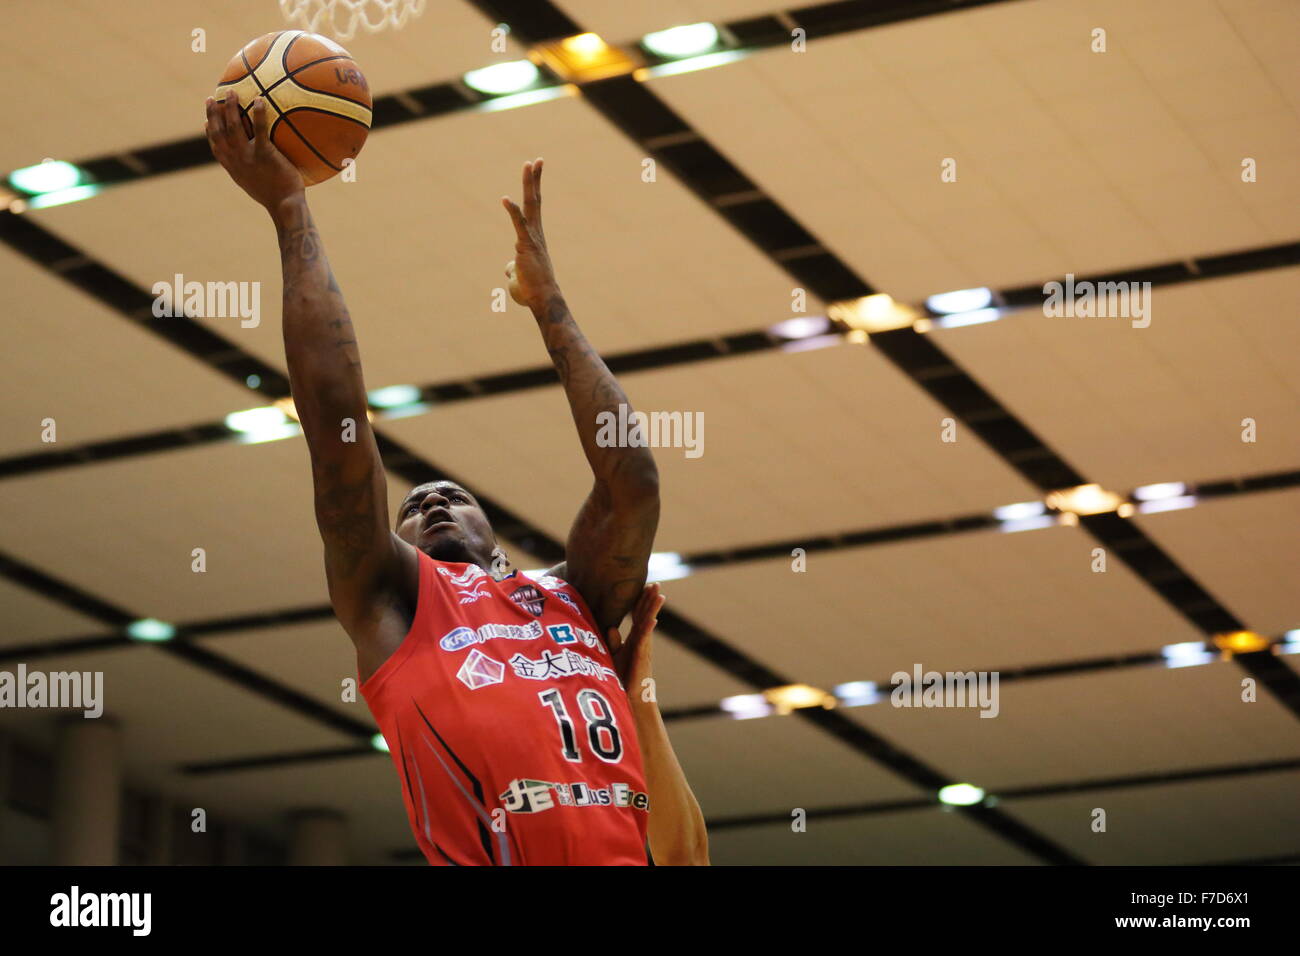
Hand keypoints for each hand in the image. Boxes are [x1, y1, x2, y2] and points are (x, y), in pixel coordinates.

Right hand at [205, 95, 304, 211]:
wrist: (285, 206)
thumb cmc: (275, 197)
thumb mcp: (255, 185)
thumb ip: (251, 172)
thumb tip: (256, 165)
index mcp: (233, 167)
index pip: (216, 146)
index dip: (209, 131)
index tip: (206, 119)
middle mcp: (235, 160)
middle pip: (218, 131)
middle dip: (213, 113)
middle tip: (212, 98)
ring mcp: (248, 156)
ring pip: (233, 126)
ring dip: (230, 107)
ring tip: (231, 92)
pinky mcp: (264, 154)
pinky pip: (260, 129)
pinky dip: (258, 113)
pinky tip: (259, 100)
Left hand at [502, 158, 559, 311]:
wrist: (543, 300)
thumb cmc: (532, 292)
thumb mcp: (518, 278)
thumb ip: (513, 269)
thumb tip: (509, 269)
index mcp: (534, 238)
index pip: (534, 209)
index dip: (534, 189)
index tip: (536, 171)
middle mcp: (536, 233)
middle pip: (535, 201)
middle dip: (534, 180)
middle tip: (536, 160)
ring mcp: (532, 238)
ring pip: (530, 206)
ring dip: (529, 184)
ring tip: (528, 164)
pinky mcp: (525, 245)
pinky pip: (518, 225)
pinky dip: (512, 211)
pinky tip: (505, 198)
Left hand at [607, 583, 663, 697]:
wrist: (629, 697)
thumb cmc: (622, 677)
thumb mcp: (615, 656)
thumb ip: (614, 641)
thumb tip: (612, 627)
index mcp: (635, 638)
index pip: (638, 616)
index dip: (641, 601)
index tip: (645, 586)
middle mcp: (641, 640)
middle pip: (646, 615)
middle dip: (650, 599)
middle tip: (656, 583)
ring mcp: (643, 648)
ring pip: (648, 624)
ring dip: (653, 610)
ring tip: (660, 595)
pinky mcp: (641, 657)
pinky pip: (645, 640)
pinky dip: (649, 629)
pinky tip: (653, 619)